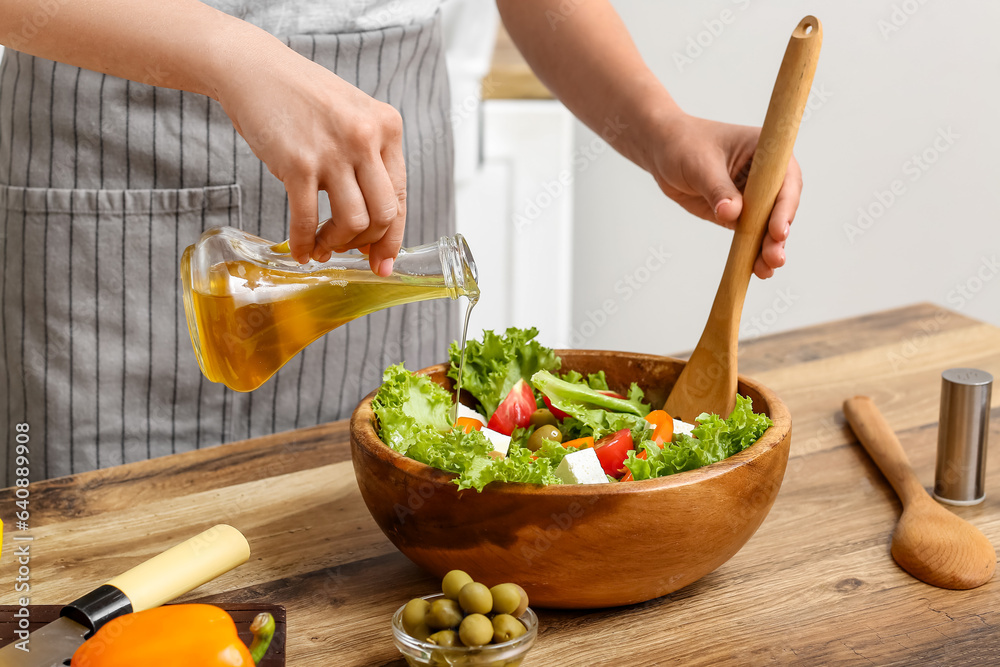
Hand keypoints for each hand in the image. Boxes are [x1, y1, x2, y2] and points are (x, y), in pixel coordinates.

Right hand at [215, 35, 405, 274]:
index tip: (383, 262)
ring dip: (337, 243)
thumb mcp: (353, 117)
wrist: (254, 69)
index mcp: (388, 126)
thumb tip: (373, 225)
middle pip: (384, 214)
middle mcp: (366, 138)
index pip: (401, 196)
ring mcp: (334, 151)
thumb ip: (369, 161)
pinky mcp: (298, 164)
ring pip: (353, 222)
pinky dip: (304, 243)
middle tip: (347, 250)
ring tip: (321, 246)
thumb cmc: (303, 99)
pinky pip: (307, 220)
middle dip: (366, 242)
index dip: (393, 237)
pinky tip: (300, 251)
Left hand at [648, 112, 801, 278]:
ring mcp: (755, 197)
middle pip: (782, 208)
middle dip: (778, 235)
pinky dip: (753, 252)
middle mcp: (767, 176)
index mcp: (767, 152)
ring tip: (765, 270)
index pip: (785, 180)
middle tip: (774, 258)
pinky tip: (756, 270)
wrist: (664, 152)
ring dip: (769, 249)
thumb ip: (717, 189)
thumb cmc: (684, 146)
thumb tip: (731, 214)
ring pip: (769, 226)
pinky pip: (752, 236)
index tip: (777, 230)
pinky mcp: (741, 215)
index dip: (785, 206)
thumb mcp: (701, 165)